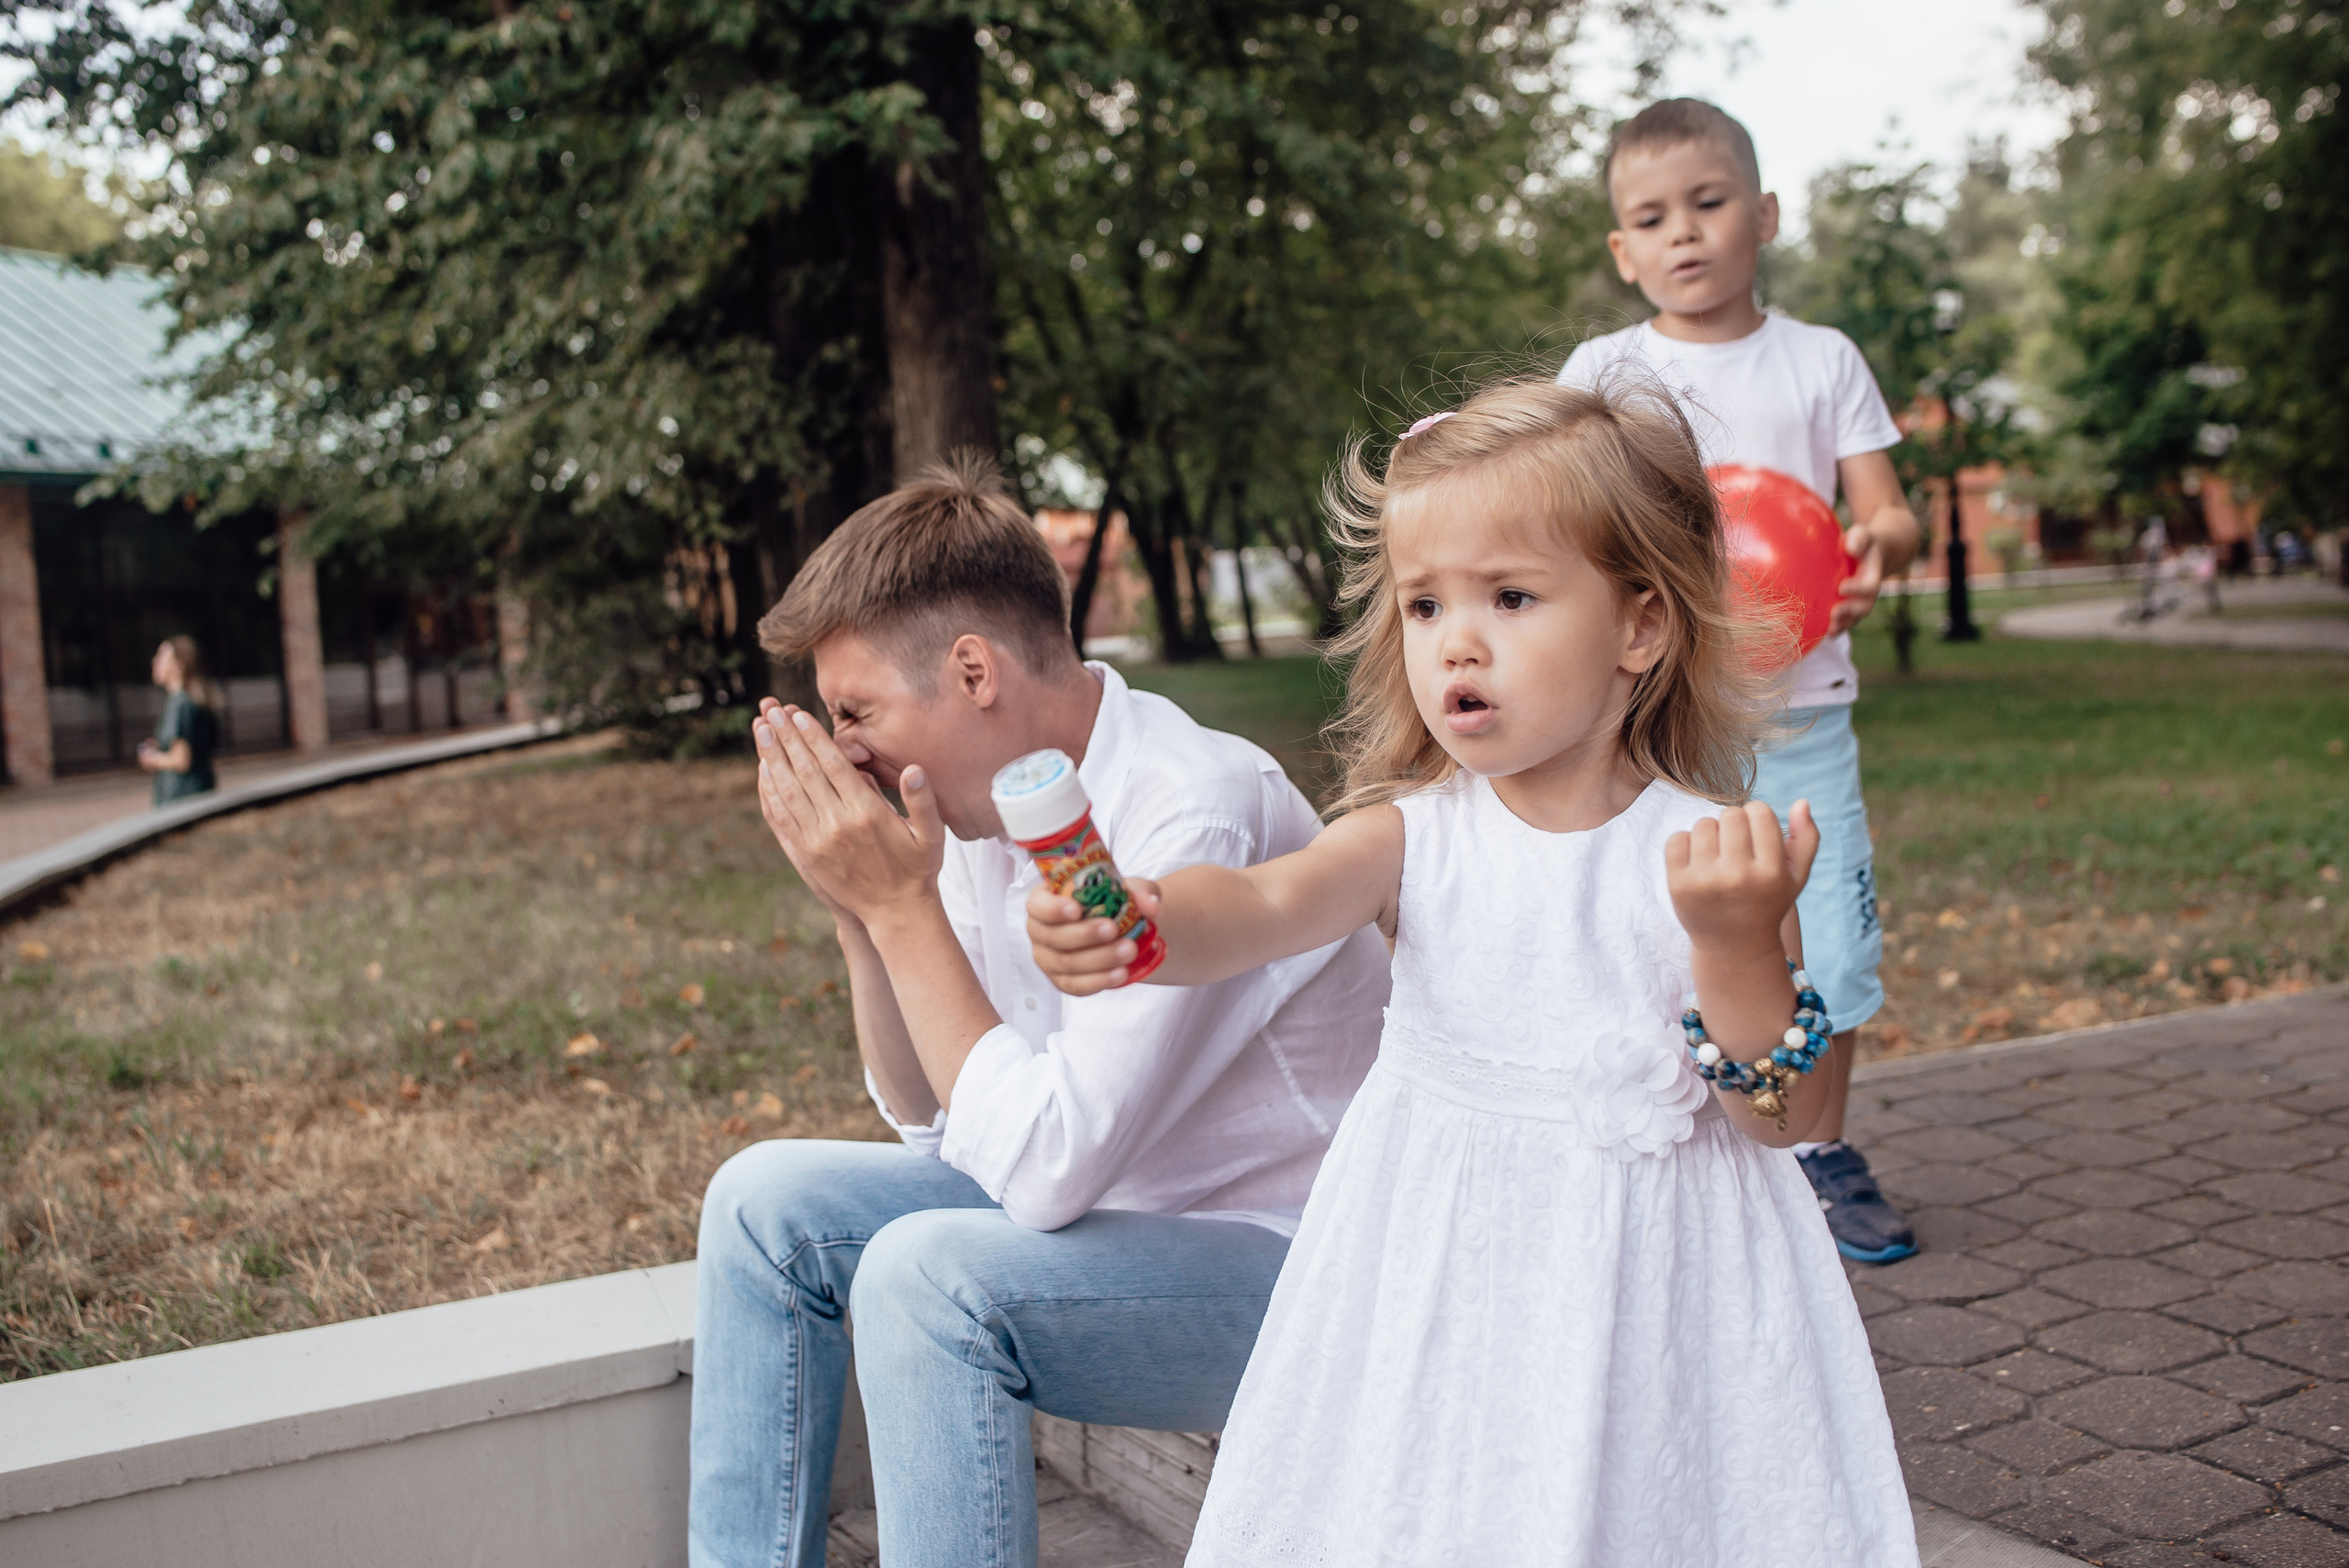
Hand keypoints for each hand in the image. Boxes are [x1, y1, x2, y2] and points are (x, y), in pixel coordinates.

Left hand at [752, 700, 943, 927]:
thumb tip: (914, 770)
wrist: (896, 913)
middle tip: (770, 712)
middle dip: (786, 739)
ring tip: (761, 732)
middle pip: (805, 772)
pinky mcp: (807, 856)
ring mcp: (818, 842)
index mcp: (867, 813)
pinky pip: (782, 818)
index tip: (797, 715)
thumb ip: (923, 800)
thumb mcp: (932, 834)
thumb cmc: (918, 868)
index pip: (833, 765)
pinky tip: (764, 773)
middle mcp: (838, 825)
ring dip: (772, 759)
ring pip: (787, 792)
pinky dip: (770, 793)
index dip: (813, 738)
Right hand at [1025, 876, 1162, 995]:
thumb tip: (1151, 907)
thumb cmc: (1114, 901)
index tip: (1076, 909)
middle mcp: (1040, 931)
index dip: (1053, 909)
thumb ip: (1140, 893)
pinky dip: (1099, 981)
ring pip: (1066, 964)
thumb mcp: (1130, 889)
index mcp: (1046, 901)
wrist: (1122, 930)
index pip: (1037, 906)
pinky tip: (1120, 974)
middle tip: (1112, 929)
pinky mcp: (1063, 981)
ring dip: (1098, 959)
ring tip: (1129, 951)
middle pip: (1052, 937)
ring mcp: (1049, 959)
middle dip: (1083, 935)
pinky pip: (1076, 986)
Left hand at [1665, 800, 1818, 961]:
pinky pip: (1677, 838)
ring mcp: (1705, 882)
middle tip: (1736, 846)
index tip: (1757, 834)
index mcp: (1770, 873)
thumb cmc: (1767, 903)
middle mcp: (1738, 877)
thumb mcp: (1796, 876)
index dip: (1758, 816)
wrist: (1733, 947)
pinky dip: (1685, 844)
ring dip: (1711, 833)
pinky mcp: (1678, 885)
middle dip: (1734, 823)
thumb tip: (1802, 802)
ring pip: (1703, 823)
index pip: (1760, 812)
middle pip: (1731, 814)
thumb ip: (1807, 838)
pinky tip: (1698, 863)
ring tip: (1718, 855)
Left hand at [1829, 522, 1884, 634]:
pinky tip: (1823, 634)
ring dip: (1843, 625)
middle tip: (1834, 613)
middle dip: (1849, 612)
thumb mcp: (1862, 534)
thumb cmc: (1861, 541)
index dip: (1857, 588)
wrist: (1870, 553)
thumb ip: (1859, 538)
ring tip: (1829, 631)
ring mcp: (1861, 601)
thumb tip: (1851, 547)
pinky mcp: (1851, 607)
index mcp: (1873, 574)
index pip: (1869, 585)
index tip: (1841, 587)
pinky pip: (1847, 621)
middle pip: (1864, 606)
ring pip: (1855, 618)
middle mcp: (1869, 592)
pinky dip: (1837, 628)